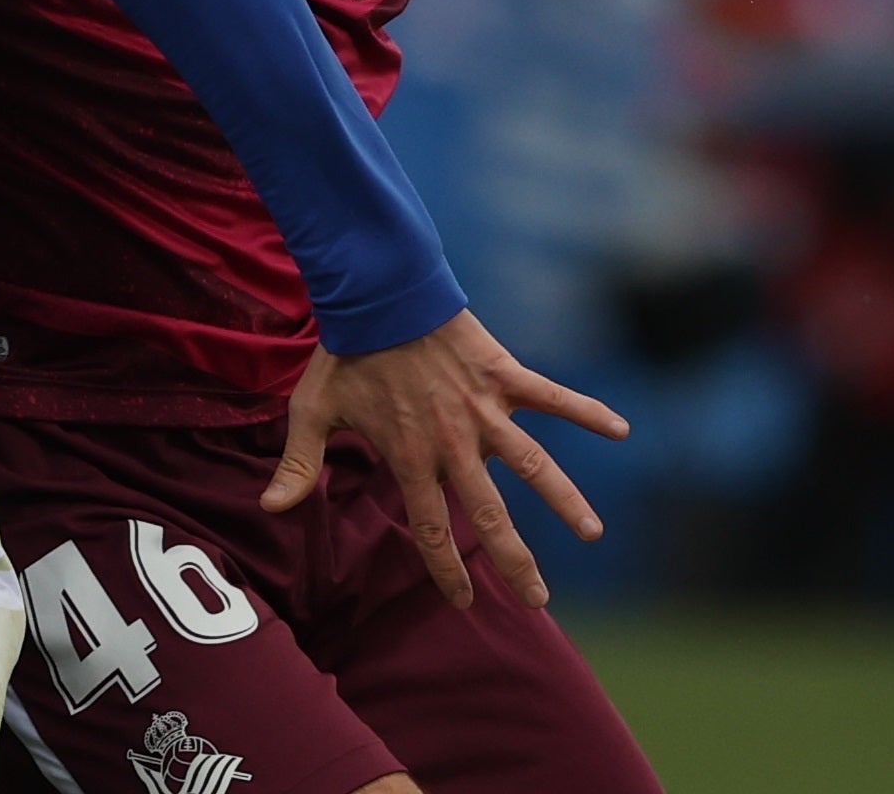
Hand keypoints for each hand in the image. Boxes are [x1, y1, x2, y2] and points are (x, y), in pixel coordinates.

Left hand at [260, 309, 628, 611]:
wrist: (377, 292)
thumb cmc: (346, 353)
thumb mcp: (312, 411)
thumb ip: (298, 465)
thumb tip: (271, 509)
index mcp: (410, 457)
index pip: (432, 529)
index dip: (446, 570)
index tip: (463, 602)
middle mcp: (453, 443)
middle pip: (490, 514)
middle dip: (515, 561)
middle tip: (539, 601)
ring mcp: (484, 410)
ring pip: (533, 465)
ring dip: (564, 499)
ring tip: (593, 533)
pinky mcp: (504, 375)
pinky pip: (553, 396)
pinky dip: (587, 411)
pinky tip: (622, 429)